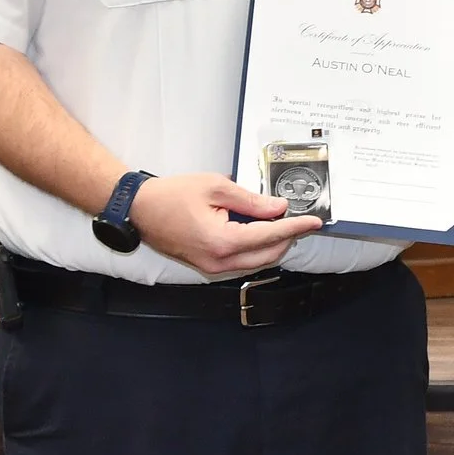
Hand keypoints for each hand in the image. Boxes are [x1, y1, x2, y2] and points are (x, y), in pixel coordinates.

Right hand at [129, 172, 322, 276]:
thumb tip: (278, 208)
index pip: (271, 236)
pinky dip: (255, 248)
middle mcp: (219, 261)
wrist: (138, 209)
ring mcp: (212, 267)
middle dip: (287, 237)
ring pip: (256, 261)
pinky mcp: (207, 265)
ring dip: (272, 244)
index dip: (295, 227)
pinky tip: (260, 230)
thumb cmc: (171, 195)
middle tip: (300, 219)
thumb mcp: (216, 187)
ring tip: (282, 222)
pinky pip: (241, 261)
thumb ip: (251, 200)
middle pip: (268, 254)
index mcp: (222, 241)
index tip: (315, 221)